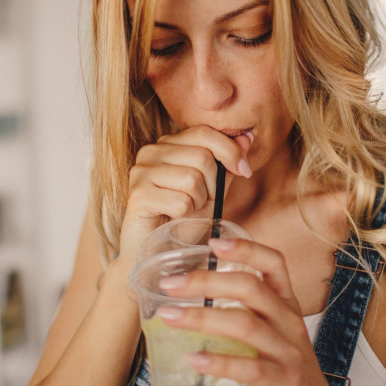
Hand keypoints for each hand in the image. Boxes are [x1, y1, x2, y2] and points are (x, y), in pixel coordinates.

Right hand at [116, 125, 252, 267]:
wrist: (159, 253)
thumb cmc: (185, 220)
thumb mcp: (214, 189)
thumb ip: (228, 163)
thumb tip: (247, 137)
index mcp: (168, 144)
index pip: (204, 132)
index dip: (230, 150)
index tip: (245, 170)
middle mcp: (151, 152)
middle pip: (202, 156)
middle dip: (213, 184)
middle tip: (204, 202)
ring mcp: (141, 172)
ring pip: (192, 178)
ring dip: (198, 201)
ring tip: (187, 210)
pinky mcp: (137, 195)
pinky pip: (180, 201)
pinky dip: (185, 215)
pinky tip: (173, 218)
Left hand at [155, 238, 337, 385]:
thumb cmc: (284, 362)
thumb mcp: (273, 329)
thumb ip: (244, 311)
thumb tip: (189, 297)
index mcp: (286, 302)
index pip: (274, 263)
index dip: (246, 248)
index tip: (213, 242)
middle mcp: (289, 320)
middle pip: (250, 287)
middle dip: (207, 281)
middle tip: (170, 284)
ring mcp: (288, 350)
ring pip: (244, 324)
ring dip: (202, 317)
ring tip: (169, 316)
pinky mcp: (284, 379)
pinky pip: (250, 368)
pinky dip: (219, 362)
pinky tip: (194, 359)